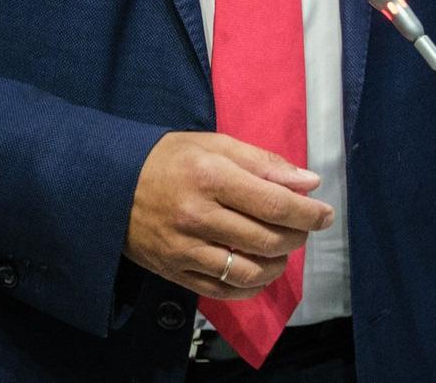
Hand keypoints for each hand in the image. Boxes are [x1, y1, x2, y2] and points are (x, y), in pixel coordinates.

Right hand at [124, 132, 331, 299]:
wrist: (109, 185)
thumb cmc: (170, 158)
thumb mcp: (216, 144)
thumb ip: (264, 163)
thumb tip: (309, 183)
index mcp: (211, 177)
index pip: (274, 204)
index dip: (308, 213)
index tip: (326, 214)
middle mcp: (198, 216)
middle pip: (266, 239)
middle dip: (297, 237)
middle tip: (304, 228)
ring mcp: (184, 248)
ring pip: (248, 270)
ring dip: (277, 265)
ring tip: (283, 250)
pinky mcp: (173, 271)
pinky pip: (222, 290)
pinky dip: (250, 287)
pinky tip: (260, 273)